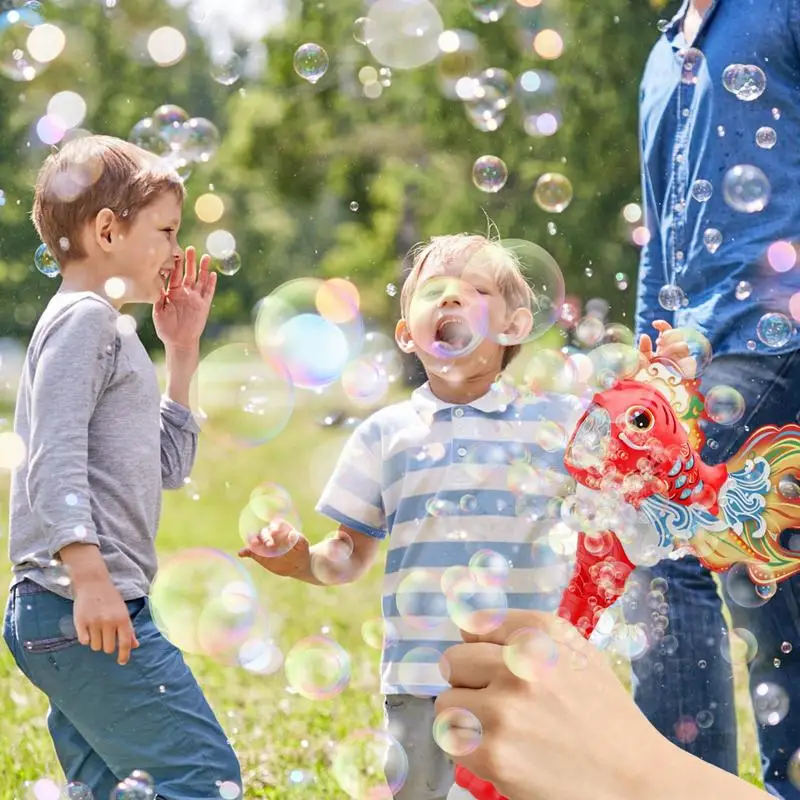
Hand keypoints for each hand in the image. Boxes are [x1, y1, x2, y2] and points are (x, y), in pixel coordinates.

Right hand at [73, 578, 138, 665]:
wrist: (93, 583)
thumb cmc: (110, 599)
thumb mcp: (123, 611)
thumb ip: (128, 629)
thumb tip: (134, 646)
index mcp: (122, 619)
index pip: (125, 643)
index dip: (124, 655)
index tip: (122, 662)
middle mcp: (109, 621)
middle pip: (108, 648)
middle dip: (108, 645)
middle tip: (106, 635)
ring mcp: (94, 622)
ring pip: (96, 647)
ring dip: (96, 642)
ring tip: (96, 629)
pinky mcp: (81, 622)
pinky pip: (84, 641)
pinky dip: (86, 638)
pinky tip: (88, 629)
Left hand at [153, 246, 216, 349]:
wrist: (178, 342)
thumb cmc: (166, 328)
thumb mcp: (158, 311)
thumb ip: (159, 297)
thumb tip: (155, 283)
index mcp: (173, 293)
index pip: (175, 275)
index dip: (176, 265)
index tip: (175, 253)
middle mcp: (185, 293)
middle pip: (189, 274)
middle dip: (190, 261)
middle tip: (190, 249)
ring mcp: (195, 299)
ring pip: (200, 280)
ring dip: (203, 269)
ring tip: (206, 256)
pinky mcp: (204, 305)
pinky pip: (208, 292)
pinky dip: (211, 283)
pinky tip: (213, 274)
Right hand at [238, 520, 311, 579]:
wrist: (296, 565)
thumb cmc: (300, 551)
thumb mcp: (302, 545)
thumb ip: (298, 539)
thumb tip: (292, 533)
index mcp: (281, 529)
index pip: (276, 524)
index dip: (275, 527)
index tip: (275, 533)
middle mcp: (270, 534)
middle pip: (264, 532)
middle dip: (266, 537)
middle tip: (271, 545)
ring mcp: (263, 544)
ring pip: (255, 539)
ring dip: (253, 540)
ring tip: (253, 544)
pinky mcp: (258, 554)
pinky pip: (249, 551)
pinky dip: (244, 551)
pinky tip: (241, 553)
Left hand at [435, 610, 663, 799]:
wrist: (635, 780)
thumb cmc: (605, 714)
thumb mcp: (576, 652)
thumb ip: (524, 633)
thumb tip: (467, 628)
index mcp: (540, 634)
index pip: (474, 624)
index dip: (480, 648)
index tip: (491, 665)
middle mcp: (519, 664)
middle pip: (453, 662)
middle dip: (469, 682)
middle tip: (496, 702)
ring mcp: (503, 709)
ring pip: (445, 703)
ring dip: (465, 717)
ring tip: (498, 730)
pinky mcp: (493, 753)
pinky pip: (451, 741)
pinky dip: (468, 749)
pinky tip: (499, 752)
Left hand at [638, 320, 696, 377]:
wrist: (642, 398)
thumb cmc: (638, 381)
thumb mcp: (638, 364)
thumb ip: (643, 350)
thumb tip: (645, 335)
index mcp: (661, 351)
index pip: (668, 334)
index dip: (663, 326)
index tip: (654, 324)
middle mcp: (672, 356)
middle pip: (677, 336)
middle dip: (670, 336)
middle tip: (659, 343)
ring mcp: (679, 365)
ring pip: (684, 347)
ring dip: (673, 347)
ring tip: (663, 355)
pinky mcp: (685, 376)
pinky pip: (690, 362)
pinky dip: (682, 360)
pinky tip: (672, 364)